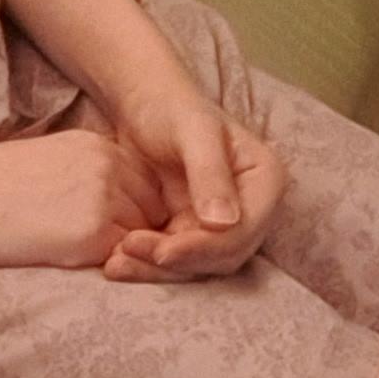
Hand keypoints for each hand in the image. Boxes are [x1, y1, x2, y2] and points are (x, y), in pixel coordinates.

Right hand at [0, 131, 171, 268]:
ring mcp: (106, 198)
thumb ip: (86, 174)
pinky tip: (75, 263)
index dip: (133, 208)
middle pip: (154, 208)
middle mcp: (110, 166)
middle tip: (102, 249)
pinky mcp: (94, 233)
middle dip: (136, 230)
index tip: (108, 226)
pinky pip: (124, 257)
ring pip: (144, 235)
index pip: (145, 182)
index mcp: (98, 146)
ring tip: (86, 258)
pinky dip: (109, 266)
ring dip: (124, 250)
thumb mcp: (46, 160)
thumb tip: (110, 203)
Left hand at [103, 97, 284, 280]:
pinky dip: (146, 264)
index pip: (243, 232)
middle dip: (175, 262)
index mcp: (265, 181)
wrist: (144, 106)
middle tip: (127, 254)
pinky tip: (114, 260)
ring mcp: (222, 225)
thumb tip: (224, 224)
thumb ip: (209, 173)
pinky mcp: (191, 232)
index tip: (163, 251)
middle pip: (222, 255)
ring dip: (156, 271)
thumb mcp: (193, 131)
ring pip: (196, 265)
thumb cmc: (172, 107)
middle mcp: (251, 209)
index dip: (205, 248)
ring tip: (114, 263)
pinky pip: (174, 259)